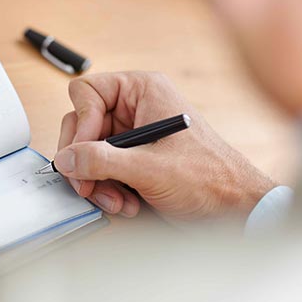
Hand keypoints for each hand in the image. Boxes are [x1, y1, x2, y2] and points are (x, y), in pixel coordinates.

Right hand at [55, 72, 275, 221]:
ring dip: (97, 182)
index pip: (87, 93)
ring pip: (89, 153)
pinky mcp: (135, 160)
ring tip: (117, 200)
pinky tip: (127, 203)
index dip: (81, 124)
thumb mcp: (149, 168)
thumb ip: (101, 160)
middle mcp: (136, 108)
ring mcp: (134, 135)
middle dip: (85, 161)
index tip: (83, 153)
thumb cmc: (210, 178)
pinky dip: (108, 190)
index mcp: (143, 91)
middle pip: (82, 125)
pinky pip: (102, 170)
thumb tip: (66, 159)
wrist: (235, 209)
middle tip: (87, 185)